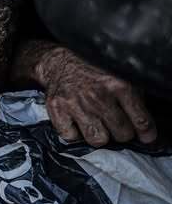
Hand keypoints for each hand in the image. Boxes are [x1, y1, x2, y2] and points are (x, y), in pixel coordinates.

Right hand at [38, 46, 155, 146]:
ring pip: (98, 140)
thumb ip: (134, 100)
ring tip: (97, 126)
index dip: (146, 133)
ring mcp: (76, 104)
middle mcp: (98, 95)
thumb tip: (145, 129)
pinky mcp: (57, 109)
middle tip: (116, 126)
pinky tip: (77, 123)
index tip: (146, 137)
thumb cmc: (94, 73)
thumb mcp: (120, 78)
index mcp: (119, 85)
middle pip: (121, 134)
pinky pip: (71, 138)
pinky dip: (74, 134)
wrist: (60, 63)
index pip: (141, 120)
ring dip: (99, 136)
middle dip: (121, 133)